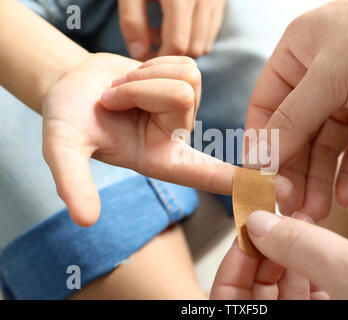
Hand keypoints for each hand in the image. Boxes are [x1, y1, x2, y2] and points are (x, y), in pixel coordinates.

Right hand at [42, 53, 234, 226]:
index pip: (206, 175)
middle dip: (138, 88)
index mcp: (162, 160)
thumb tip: (84, 220)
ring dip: (144, 76)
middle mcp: (179, 136)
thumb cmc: (68, 119)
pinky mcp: (187, 83)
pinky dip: (153, 64)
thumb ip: (72, 183)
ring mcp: (186, 109)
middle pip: (182, 96)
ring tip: (123, 91)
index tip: (272, 194)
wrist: (73, 85)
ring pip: (187, 77)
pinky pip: (186, 62)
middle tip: (112, 100)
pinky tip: (137, 78)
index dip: (236, 183)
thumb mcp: (63, 150)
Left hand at [118, 0, 225, 59]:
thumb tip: (139, 54)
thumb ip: (132, 22)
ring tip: (161, 32)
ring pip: (205, 43)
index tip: (142, 56)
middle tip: (149, 43)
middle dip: (171, 54)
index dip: (159, 57)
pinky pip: (211, 33)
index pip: (177, 44)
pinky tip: (176, 25)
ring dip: (184, 47)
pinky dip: (194, 37)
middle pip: (193, 48)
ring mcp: (216, 0)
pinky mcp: (220, 1)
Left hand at [213, 210, 347, 298]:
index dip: (233, 271)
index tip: (246, 234)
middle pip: (257, 296)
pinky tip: (313, 238)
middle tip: (271, 225)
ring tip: (296, 226)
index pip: (233, 308)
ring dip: (285, 255)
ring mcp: (322, 317)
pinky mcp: (341, 307)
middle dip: (262, 258)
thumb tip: (256, 223)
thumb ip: (302, 249)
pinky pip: (308, 289)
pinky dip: (307, 263)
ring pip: (283, 290)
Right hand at [245, 0, 347, 219]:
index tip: (259, 180)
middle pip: (294, 135)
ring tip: (316, 211)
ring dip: (319, 181)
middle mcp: (317, 81)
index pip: (265, 109)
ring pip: (324, 149)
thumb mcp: (331, 73)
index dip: (261, 146)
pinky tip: (347, 196)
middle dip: (292, 172)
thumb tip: (259, 156)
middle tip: (290, 205)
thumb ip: (293, 117)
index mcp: (295, 57)